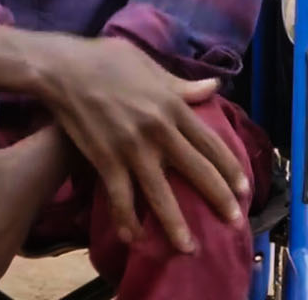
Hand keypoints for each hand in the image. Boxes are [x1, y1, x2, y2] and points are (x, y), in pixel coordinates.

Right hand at [35, 37, 247, 252]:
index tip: (244, 187)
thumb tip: (213, 87)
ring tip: (189, 248)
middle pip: (197, 171)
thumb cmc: (105, 59)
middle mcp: (159, 130)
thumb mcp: (150, 66)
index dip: (230, 168)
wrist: (63, 69)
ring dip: (176, 225)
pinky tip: (134, 238)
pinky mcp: (106, 161)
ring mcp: (132, 149)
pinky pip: (121, 198)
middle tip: (234, 221)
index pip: (210, 142)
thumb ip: (181, 85)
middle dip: (219, 199)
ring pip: (161, 194)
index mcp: (172, 105)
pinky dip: (127, 220)